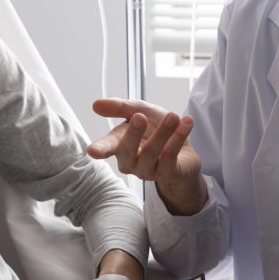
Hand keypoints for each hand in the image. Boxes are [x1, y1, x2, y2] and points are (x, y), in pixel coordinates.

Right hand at [88, 98, 206, 214]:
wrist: (184, 150)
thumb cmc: (155, 129)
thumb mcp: (140, 111)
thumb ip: (120, 108)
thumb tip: (95, 105)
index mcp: (119, 145)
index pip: (106, 147)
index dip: (100, 149)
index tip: (92, 151)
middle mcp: (130, 162)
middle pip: (127, 150)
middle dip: (133, 133)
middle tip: (140, 116)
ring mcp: (148, 171)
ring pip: (151, 152)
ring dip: (163, 132)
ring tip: (173, 116)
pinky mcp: (167, 174)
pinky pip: (171, 157)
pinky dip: (178, 138)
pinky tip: (186, 123)